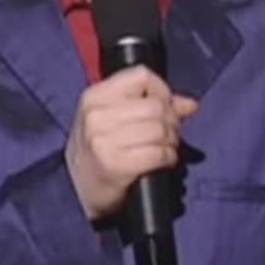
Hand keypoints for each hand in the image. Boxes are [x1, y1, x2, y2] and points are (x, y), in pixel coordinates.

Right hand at [65, 65, 197, 220]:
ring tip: (166, 147)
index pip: (141, 75)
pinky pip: (158, 153)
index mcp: (95, 96)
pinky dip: (168, 157)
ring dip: (171, 141)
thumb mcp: (112, 118)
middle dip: (171, 120)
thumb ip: (150, 104)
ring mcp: (103, 140)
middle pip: (155, 105)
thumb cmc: (97, 149)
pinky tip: (163, 161)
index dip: (161, 90)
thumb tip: (190, 104)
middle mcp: (97, 115)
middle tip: (169, 133)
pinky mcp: (115, 164)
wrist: (75, 188)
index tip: (164, 106)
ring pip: (159, 129)